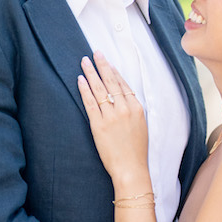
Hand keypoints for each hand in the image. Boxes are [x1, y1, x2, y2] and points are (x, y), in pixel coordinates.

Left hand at [77, 53, 148, 188]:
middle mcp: (124, 109)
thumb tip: (123, 98)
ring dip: (91, 73)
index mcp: (136, 108)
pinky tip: (80, 79)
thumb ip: (132, 110)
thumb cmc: (136, 151)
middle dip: (102, 65)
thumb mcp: (140, 126)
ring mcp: (111, 116)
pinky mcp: (98, 125)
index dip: (114, 71)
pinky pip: (90, 103)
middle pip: (111, 81)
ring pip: (99, 89)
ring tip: (84, 62)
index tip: (107, 61)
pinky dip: (84, 90)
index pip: (123, 84)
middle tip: (95, 52)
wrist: (131, 169)